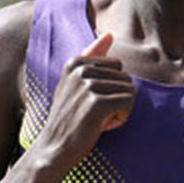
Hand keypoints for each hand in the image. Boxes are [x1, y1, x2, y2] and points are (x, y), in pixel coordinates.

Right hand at [39, 32, 135, 170]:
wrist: (53, 148)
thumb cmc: (68, 118)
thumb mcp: (73, 83)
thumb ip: (90, 57)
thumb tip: (109, 33)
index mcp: (75, 62)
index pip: (117, 65)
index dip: (110, 87)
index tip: (90, 101)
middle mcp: (80, 70)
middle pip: (125, 77)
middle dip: (116, 98)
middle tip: (93, 113)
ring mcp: (88, 86)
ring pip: (129, 91)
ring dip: (119, 110)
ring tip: (96, 120)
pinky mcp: (96, 104)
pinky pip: (129, 103)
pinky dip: (121, 118)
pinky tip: (102, 126)